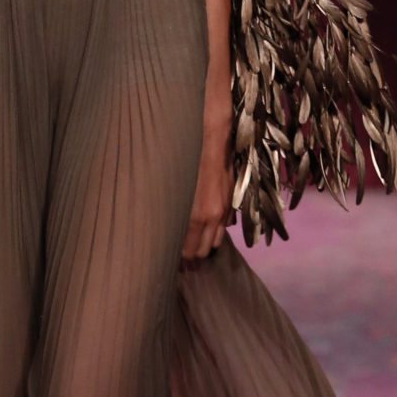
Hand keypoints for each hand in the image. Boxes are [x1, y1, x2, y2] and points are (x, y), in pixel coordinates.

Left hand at [180, 135, 232, 262]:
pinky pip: (223, 227)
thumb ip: (172, 214)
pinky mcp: (230, 203)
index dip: (180, 256)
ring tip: (192, 240)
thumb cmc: (183, 161)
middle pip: (203, 250)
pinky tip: (204, 226)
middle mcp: (212, 217)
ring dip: (204, 243)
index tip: (170, 255)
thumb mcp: (170, 191)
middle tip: (179, 251)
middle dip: (192, 253)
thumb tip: (165, 231)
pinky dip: (214, 231)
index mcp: (196, 217)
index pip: (189, 251)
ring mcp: (224, 210)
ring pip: (216, 241)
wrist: (210, 141)